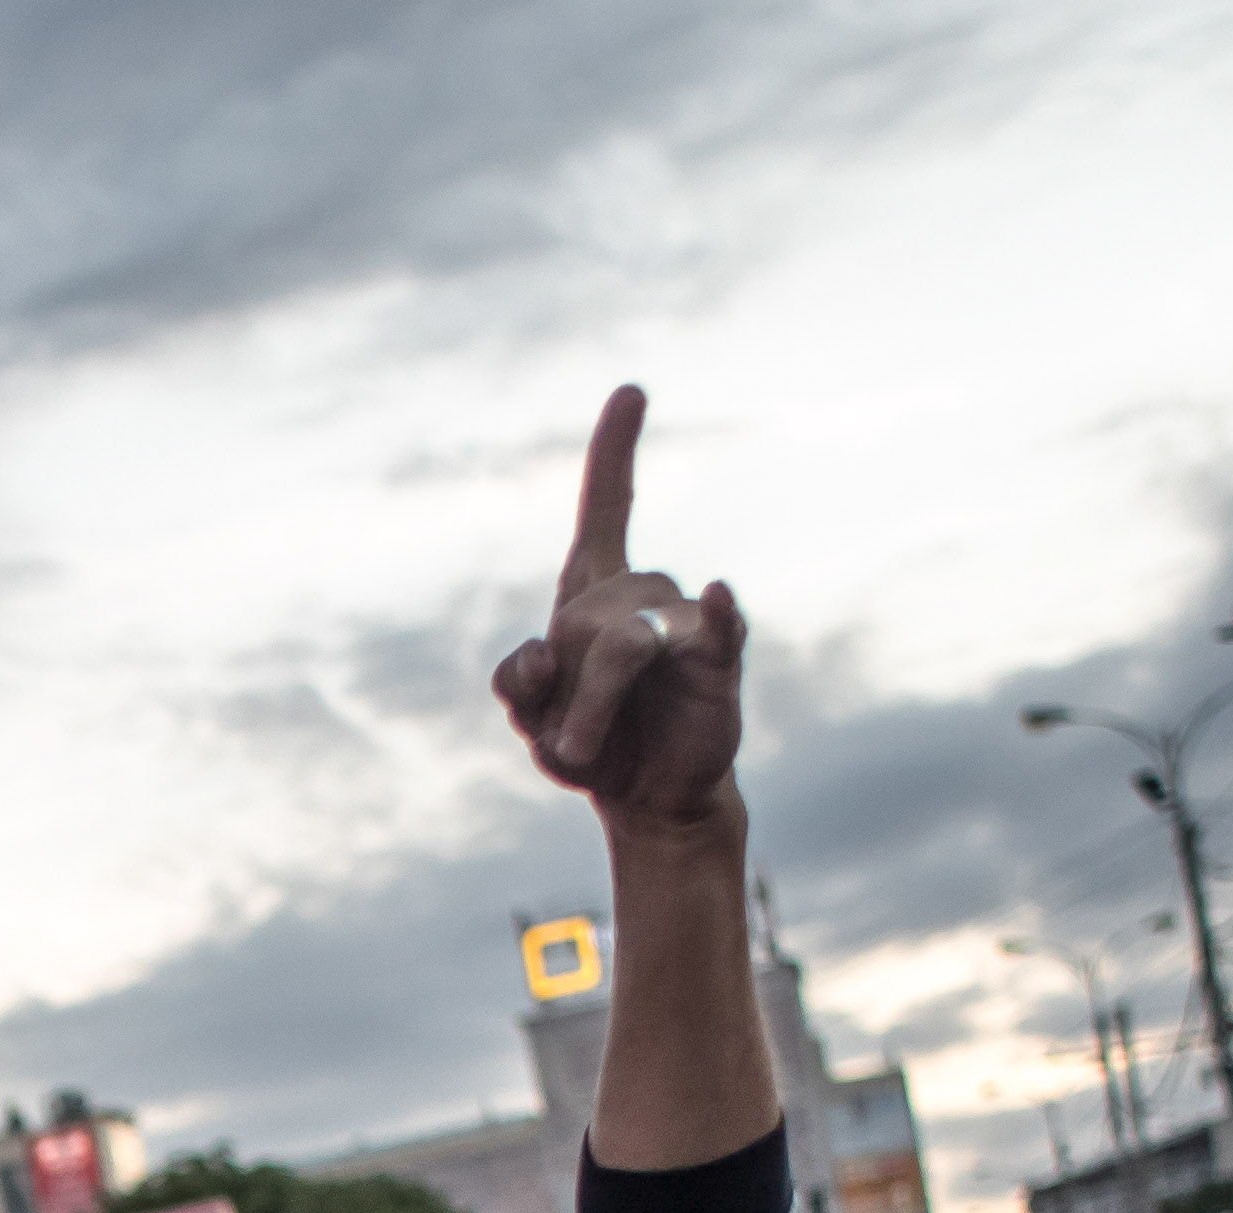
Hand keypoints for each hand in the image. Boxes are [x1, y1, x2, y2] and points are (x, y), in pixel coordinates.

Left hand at [490, 386, 744, 837]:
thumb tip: (534, 651)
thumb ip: (514, 686)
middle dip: (562, 692)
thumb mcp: (531, 720)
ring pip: (626, 642)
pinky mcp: (719, 663)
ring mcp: (684, 626)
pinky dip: (715, 614)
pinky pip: (717, 629)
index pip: (605, 510)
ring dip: (592, 704)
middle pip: (587, 618)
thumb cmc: (587, 747)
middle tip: (561, 748)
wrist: (643, 801)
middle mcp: (641, 597)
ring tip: (582, 754)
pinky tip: (717, 592)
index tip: (632, 391)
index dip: (615, 454)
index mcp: (592, 595)